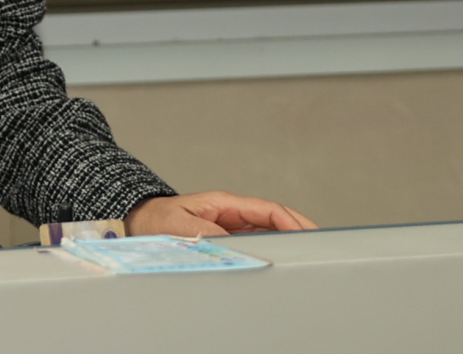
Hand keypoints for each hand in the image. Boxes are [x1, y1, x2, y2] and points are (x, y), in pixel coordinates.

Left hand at [126, 190, 317, 237]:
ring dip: (289, 239)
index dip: (290, 220)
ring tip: (309, 252)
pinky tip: (283, 259)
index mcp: (225, 203)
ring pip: (269, 231)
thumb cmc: (158, 219)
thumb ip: (206, 233)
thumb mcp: (179, 225)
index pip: (267, 209)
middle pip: (274, 218)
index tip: (305, 233)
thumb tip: (233, 245)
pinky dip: (273, 248)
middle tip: (320, 243)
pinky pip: (257, 241)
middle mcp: (233, 213)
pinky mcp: (228, 236)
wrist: (142, 221)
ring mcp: (232, 224)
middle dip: (299, 228)